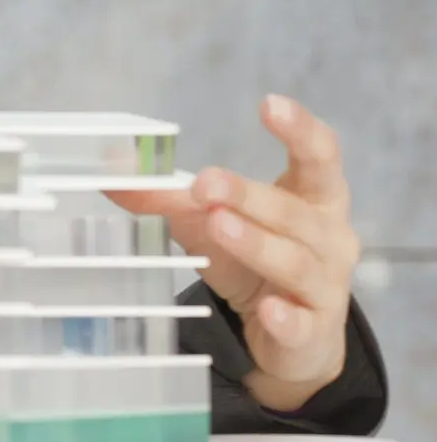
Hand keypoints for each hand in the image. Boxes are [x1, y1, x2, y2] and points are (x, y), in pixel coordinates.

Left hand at [109, 95, 360, 411]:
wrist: (293, 337)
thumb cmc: (255, 264)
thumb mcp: (211, 225)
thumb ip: (170, 199)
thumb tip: (112, 172)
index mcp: (314, 199)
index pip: (320, 156)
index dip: (300, 129)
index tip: (269, 104)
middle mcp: (330, 237)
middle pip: (293, 211)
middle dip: (248, 195)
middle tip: (205, 183)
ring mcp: (326, 286)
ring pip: (295, 262)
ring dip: (257, 244)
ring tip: (220, 226)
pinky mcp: (314, 332)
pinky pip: (302, 323)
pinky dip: (286, 317)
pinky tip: (268, 310)